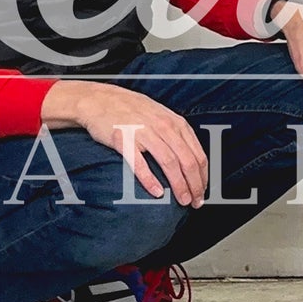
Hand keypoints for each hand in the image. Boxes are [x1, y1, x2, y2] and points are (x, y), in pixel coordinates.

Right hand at [42, 80, 207, 205]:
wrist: (100, 99)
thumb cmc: (131, 110)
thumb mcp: (161, 116)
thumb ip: (176, 135)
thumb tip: (191, 160)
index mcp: (175, 123)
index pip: (197, 153)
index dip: (202, 176)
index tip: (202, 191)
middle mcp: (163, 126)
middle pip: (187, 160)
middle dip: (194, 184)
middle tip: (195, 202)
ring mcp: (144, 132)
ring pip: (169, 162)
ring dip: (178, 184)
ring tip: (182, 200)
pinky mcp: (124, 139)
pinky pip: (140, 162)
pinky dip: (150, 179)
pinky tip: (156, 192)